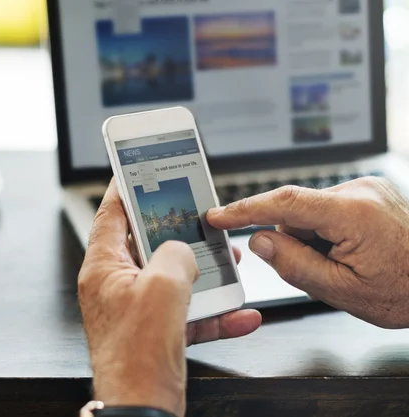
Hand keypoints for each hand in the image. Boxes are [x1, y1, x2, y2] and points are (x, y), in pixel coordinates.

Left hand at [78, 180, 260, 416]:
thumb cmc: (137, 355)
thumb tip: (183, 251)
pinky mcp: (156, 331)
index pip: (111, 214)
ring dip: (203, 271)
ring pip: (172, 277)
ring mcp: (136, 309)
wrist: (142, 409)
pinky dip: (213, 312)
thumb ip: (176, 256)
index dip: (125, 189)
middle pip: (147, 244)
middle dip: (178, 232)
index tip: (138, 171)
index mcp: (104, 268)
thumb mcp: (162, 288)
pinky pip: (188, 312)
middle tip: (198, 218)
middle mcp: (117, 285)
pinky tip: (241, 313)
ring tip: (230, 263)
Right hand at [207, 177, 408, 328]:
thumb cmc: (406, 291)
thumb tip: (259, 242)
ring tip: (346, 262)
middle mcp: (359, 191)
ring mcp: (365, 188)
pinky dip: (325, 232)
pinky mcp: (367, 192)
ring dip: (312, 238)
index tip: (217, 216)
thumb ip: (294, 265)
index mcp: (353, 214)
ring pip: (309, 213)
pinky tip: (350, 251)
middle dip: (294, 241)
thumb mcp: (343, 291)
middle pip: (295, 212)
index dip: (245, 210)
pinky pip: (326, 210)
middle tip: (322, 270)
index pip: (284, 203)